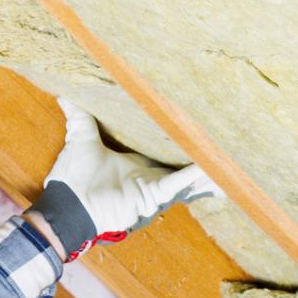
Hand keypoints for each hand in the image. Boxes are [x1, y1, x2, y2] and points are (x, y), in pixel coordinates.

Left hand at [27, 100, 219, 260]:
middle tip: (226, 143)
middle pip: (182, 165)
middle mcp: (149, 175)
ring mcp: (152, 187)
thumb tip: (65, 93)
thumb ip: (79, 116)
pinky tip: (212, 167)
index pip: (163, 149)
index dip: (179, 140)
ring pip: (187, 177)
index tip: (195, 126)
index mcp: (136, 163)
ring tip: (232, 161)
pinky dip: (193, 175)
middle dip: (203, 158)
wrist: (68, 204)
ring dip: (206, 169)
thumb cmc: (74, 177)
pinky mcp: (152, 196)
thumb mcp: (81, 138)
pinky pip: (177, 184)